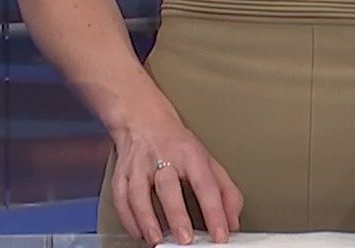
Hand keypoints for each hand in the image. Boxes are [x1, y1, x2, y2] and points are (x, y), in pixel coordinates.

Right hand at [110, 104, 243, 245]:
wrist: (143, 119)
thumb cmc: (177, 144)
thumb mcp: (208, 160)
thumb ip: (225, 191)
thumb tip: (233, 220)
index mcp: (190, 154)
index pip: (205, 184)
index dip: (214, 211)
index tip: (220, 234)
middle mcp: (163, 157)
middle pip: (168, 187)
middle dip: (177, 216)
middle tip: (185, 240)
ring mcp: (139, 165)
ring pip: (139, 193)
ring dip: (147, 219)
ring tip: (157, 240)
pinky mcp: (121, 173)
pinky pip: (121, 198)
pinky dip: (128, 218)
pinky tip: (139, 232)